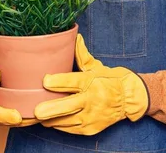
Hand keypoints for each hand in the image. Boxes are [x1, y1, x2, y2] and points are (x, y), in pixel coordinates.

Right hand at [0, 58, 38, 126]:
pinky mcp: (8, 114)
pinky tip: (41, 114)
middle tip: (36, 118)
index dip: (5, 116)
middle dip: (21, 122)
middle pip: (6, 122)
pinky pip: (19, 119)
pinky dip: (29, 117)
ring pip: (14, 123)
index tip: (17, 117)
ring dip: (27, 121)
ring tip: (41, 117)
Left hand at [34, 34, 148, 134]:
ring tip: (37, 114)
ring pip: (65, 121)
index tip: (45, 81)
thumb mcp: (95, 66)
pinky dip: (58, 125)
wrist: (129, 99)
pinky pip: (69, 129)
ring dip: (50, 118)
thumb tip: (75, 37)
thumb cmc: (109, 80)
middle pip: (67, 106)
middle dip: (50, 109)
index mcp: (91, 81)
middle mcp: (91, 100)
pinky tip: (50, 120)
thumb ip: (81, 54)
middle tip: (36, 111)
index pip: (72, 82)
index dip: (57, 81)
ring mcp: (91, 116)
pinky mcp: (90, 129)